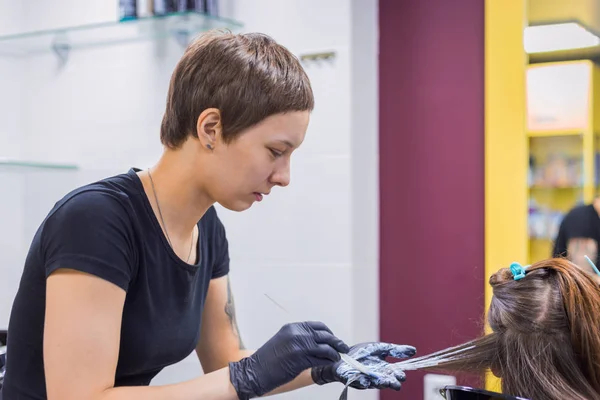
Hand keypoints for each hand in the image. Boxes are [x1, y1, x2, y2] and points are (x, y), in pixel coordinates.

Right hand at [228, 321, 348, 398]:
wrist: (255, 371)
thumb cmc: (268, 359)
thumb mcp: (283, 341)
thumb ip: (299, 338)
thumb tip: (317, 343)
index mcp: (293, 327)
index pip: (318, 326)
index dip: (329, 332)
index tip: (333, 338)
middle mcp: (297, 334)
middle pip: (324, 335)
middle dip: (336, 342)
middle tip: (343, 347)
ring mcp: (300, 346)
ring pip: (326, 347)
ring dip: (335, 353)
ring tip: (338, 357)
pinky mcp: (301, 360)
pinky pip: (321, 359)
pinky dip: (329, 361)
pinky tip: (331, 363)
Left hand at [311, 342, 415, 390]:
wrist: (343, 354)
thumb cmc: (363, 353)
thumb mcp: (381, 348)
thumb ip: (396, 350)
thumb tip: (414, 350)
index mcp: (384, 369)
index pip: (394, 373)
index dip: (398, 375)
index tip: (402, 375)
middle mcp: (376, 376)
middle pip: (386, 381)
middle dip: (391, 382)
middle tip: (397, 384)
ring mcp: (365, 378)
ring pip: (374, 383)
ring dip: (380, 383)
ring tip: (385, 383)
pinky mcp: (353, 379)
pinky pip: (358, 381)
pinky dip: (362, 381)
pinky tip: (366, 381)